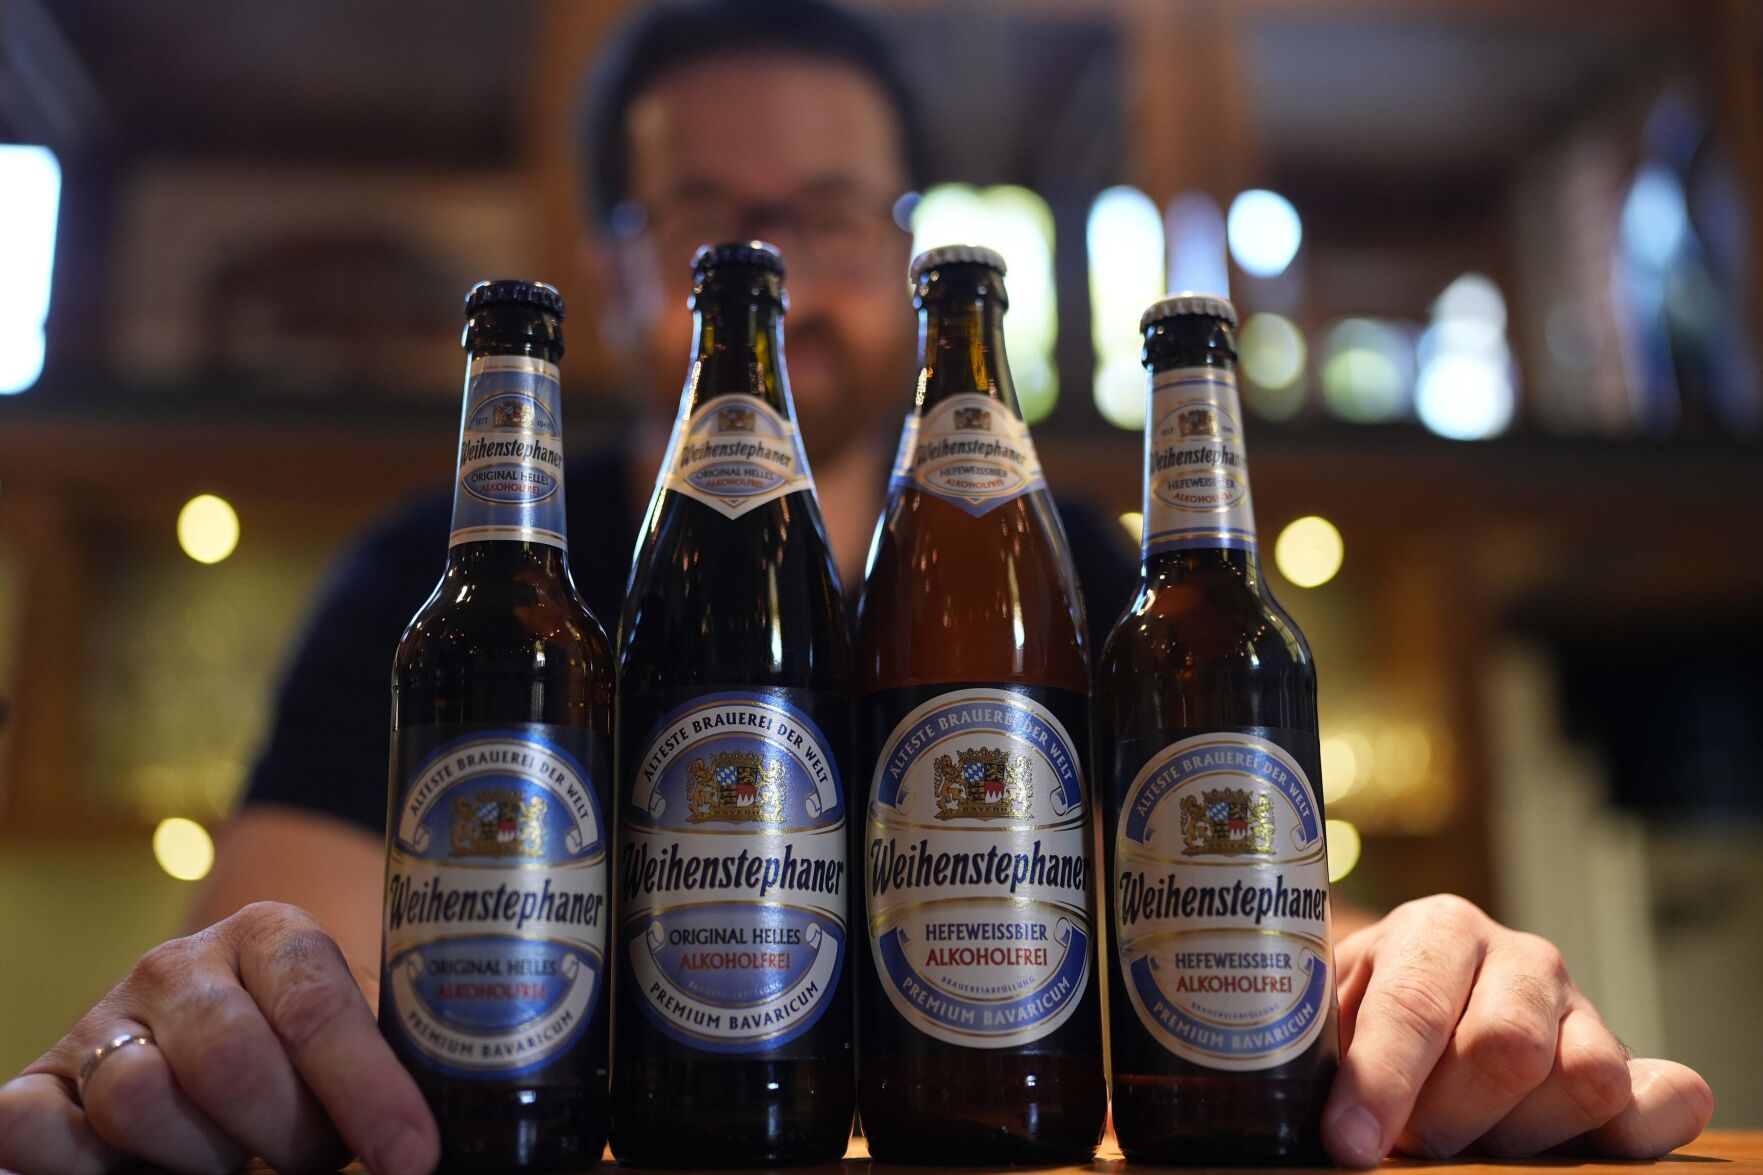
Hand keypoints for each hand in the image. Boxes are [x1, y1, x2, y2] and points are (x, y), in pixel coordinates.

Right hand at [0, 902, 438, 1174]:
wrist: (198, 1043)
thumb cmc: (294, 1056)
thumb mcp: (338, 1043)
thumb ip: (375, 1067)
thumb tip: (420, 1144)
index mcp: (270, 936)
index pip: (317, 1004)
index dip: (366, 1088)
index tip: (410, 1154)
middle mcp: (178, 966)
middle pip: (230, 1057)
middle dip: (288, 1132)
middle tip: (313, 1160)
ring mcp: (102, 1018)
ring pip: (140, 1095)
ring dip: (203, 1155)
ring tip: (234, 1158)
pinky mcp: (40, 1077)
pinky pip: (38, 1125)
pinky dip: (86, 1164)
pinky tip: (142, 1169)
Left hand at [1323, 895, 1712, 1165]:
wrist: (1427, 1008)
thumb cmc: (1364, 1020)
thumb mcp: (1330, 1016)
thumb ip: (1326, 1048)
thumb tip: (1330, 1119)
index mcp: (1437, 928)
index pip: (1414, 1006)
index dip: (1382, 1083)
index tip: (1351, 1144)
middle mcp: (1521, 957)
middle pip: (1505, 1048)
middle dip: (1446, 1119)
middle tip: (1409, 1147)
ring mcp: (1583, 1008)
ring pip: (1584, 1080)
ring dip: (1520, 1137)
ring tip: (1471, 1143)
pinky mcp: (1632, 1060)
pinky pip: (1667, 1097)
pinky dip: (1639, 1131)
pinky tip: (1575, 1151)